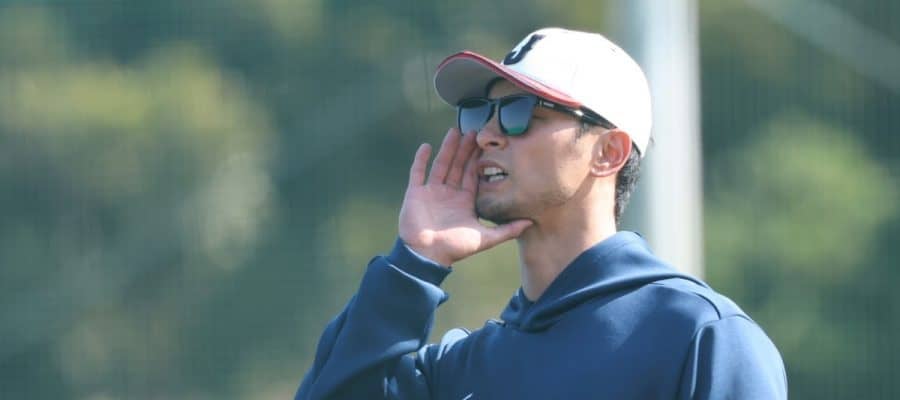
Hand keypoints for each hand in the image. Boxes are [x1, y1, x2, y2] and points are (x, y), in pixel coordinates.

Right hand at [398, 128, 532, 265]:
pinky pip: (418, 172)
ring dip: (447, 149)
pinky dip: (421, 160)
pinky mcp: (416, 193)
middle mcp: (449, 193)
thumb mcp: (485, 238)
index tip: (485, 143)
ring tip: (454, 131)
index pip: (473, 174)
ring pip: (441, 165)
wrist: (426, 256)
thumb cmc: (455, 248)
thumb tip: (531, 223)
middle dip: (465, 149)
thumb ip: (507, 230)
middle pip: (458, 165)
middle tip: (473, 130)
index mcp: (464, 201)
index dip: (478, 159)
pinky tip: (427, 146)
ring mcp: (432, 192)